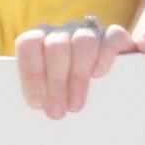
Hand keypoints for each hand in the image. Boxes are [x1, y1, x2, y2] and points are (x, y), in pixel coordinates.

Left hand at [15, 16, 132, 117]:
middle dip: (56, 82)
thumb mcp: (48, 93)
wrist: (105, 92)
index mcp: (40, 39)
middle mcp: (63, 32)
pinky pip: (112, 37)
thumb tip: (36, 108)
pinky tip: (98, 75)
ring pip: (83, 41)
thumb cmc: (65, 95)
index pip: (29, 44)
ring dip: (78, 76)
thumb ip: (40, 95)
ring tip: (75, 105)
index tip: (37, 102)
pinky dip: (105, 55)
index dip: (31, 72)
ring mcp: (89, 32)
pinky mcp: (115, 37)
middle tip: (57, 113)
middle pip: (56, 46)